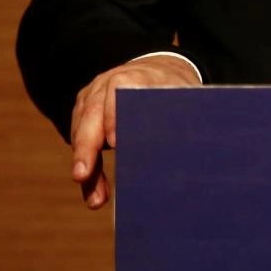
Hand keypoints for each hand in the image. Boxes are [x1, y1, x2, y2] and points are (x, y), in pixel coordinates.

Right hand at [69, 53, 200, 208]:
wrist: (159, 70)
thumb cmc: (174, 91)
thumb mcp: (185, 97)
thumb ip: (184, 119)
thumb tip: (191, 153)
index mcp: (138, 77)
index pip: (120, 89)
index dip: (115, 114)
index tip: (115, 142)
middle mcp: (108, 83)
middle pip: (93, 114)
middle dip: (86, 147)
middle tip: (82, 175)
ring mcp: (92, 96)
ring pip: (81, 132)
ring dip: (87, 167)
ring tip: (96, 200)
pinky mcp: (84, 111)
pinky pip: (79, 140)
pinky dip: (88, 168)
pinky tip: (94, 192)